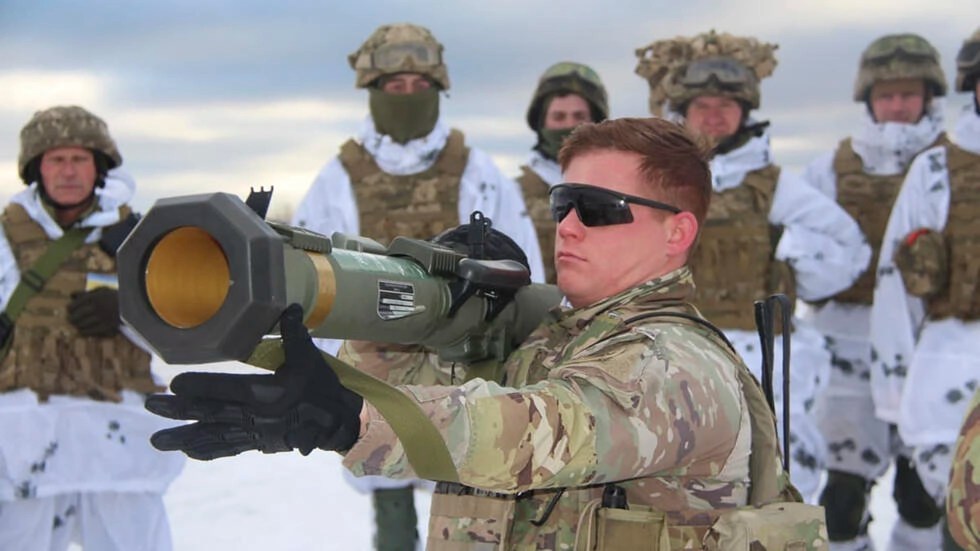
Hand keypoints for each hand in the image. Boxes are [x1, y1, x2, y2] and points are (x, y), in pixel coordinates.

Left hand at [67, 287, 119, 336]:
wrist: (132, 305)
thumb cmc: (115, 296)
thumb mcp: (102, 290)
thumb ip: (86, 292)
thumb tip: (71, 295)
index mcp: (94, 297)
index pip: (74, 305)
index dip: (70, 308)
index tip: (69, 310)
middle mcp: (96, 307)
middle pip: (76, 316)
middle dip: (72, 319)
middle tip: (71, 319)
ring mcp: (102, 317)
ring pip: (83, 324)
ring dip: (78, 325)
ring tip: (76, 325)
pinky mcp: (108, 326)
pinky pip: (92, 331)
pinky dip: (85, 332)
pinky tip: (82, 332)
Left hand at [145, 304, 362, 459]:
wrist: (338, 422)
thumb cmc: (322, 387)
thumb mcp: (309, 357)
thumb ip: (294, 332)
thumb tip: (287, 305)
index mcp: (265, 393)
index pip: (225, 389)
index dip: (199, 387)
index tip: (173, 384)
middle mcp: (255, 416)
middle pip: (210, 412)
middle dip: (178, 410)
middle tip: (150, 405)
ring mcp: (255, 432)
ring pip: (213, 435)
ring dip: (183, 437)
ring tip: (156, 441)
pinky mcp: (259, 443)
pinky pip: (228, 447)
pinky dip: (208, 449)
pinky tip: (188, 450)